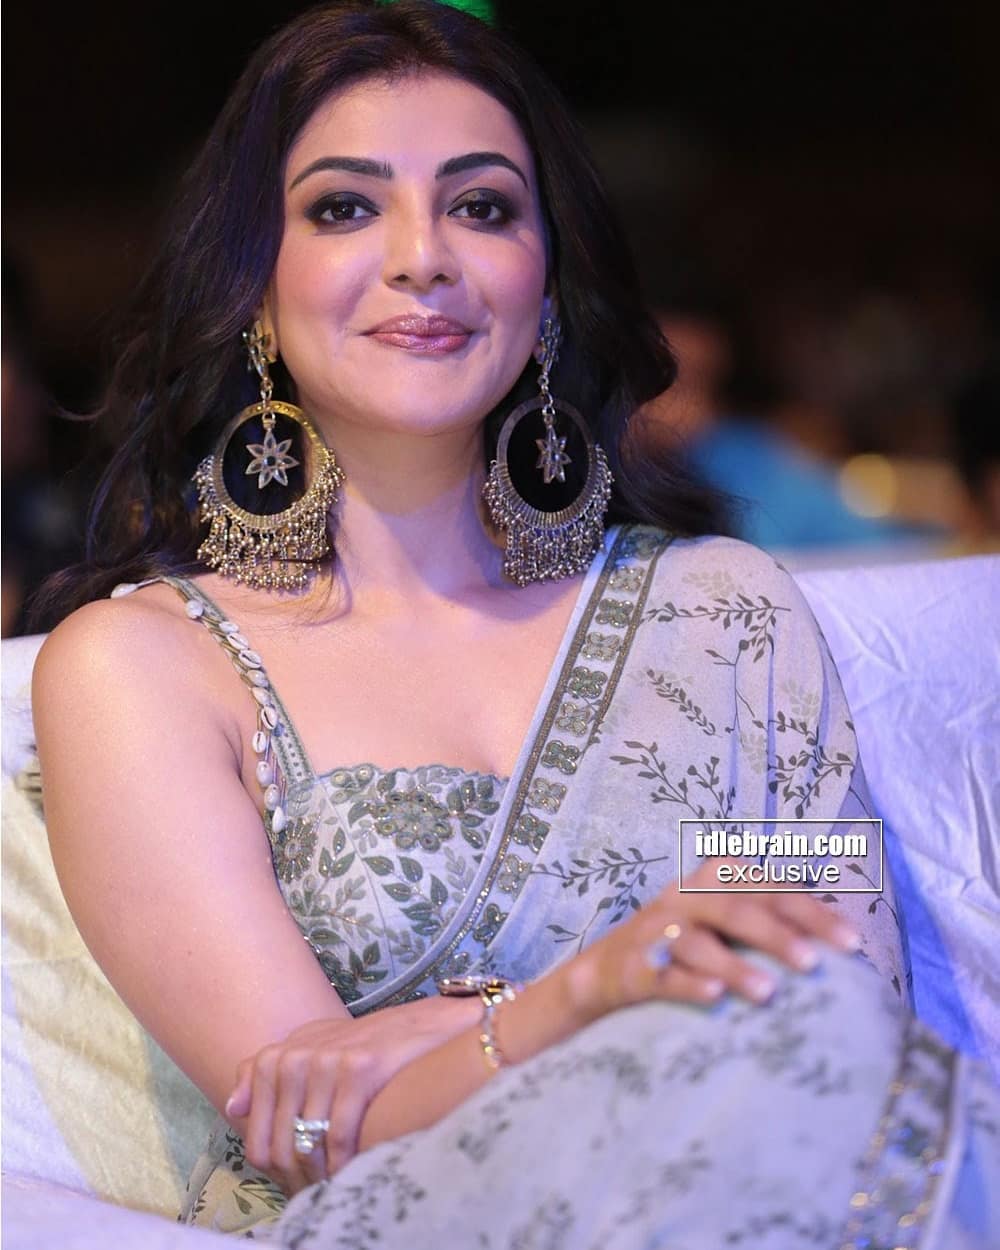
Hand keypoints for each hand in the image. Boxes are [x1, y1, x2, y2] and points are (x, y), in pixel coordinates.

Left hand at [224, 995, 480, 1194]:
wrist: (422, 1026)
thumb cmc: (364, 1045)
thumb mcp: (312, 1047)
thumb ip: (268, 1073)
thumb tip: (234, 1107)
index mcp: (279, 1057)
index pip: (258, 1137)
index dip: (276, 1172)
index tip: (295, 1185)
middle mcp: (297, 1056)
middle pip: (282, 1146)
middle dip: (299, 1180)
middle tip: (317, 1194)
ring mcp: (327, 1061)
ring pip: (309, 1143)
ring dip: (322, 1176)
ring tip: (334, 1187)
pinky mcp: (359, 1068)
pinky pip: (339, 1133)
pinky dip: (344, 1161)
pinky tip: (353, 1170)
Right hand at [564, 856, 860, 1020]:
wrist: (610, 969)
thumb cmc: (691, 943)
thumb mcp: (727, 920)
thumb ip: (773, 919)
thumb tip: (845, 941)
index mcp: (716, 878)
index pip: (770, 889)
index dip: (811, 914)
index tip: (851, 945)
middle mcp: (686, 897)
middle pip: (736, 909)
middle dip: (777, 935)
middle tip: (813, 963)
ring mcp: (658, 930)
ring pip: (698, 943)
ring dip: (734, 965)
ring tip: (768, 993)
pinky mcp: (636, 966)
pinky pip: (663, 974)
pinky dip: (689, 983)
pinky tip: (714, 997)